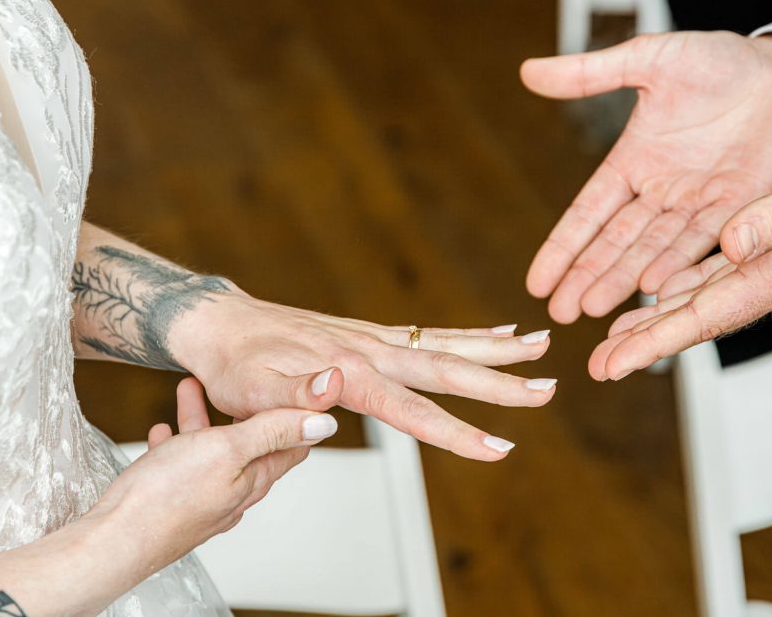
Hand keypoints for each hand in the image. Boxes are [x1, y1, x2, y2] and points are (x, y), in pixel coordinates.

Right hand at [96, 377, 337, 569]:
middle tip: (234, 380)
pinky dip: (176, 445)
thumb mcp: (228, 449)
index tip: (291, 385)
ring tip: (188, 390)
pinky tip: (161, 433)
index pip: (291, 444)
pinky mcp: (174, 505)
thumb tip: (325, 423)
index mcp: (254, 478)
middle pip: (248, 442)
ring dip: (202, 419)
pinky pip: (181, 468)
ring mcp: (203, 500)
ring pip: (210, 451)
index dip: (295, 413)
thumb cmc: (167, 496)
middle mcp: (233, 493)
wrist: (113, 540)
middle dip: (241, 408)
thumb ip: (274, 432)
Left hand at [169, 296, 554, 460]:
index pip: (413, 409)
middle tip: (548, 389)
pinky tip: (492, 333)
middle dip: (501, 382)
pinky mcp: (372, 335)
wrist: (222, 325)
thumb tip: (338, 384)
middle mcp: (370, 349)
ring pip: (447, 343)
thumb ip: (296, 392)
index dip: (458, 432)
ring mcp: (375, 338)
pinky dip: (466, 334)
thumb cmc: (235, 363)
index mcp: (349, 370)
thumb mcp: (251, 388)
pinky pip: (429, 334)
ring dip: (496, 348)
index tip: (500, 447)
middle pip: (447, 366)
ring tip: (541, 344)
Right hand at [522, 32, 771, 322]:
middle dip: (585, 277)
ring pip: (652, 250)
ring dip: (622, 280)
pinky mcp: (739, 208)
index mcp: (634, 162)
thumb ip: (590, 73)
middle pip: (614, 243)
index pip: (588, 213)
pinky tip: (653, 289)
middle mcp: (661, 192)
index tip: (536, 281)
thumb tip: (528, 71)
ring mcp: (698, 205)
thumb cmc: (721, 62)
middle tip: (558, 312)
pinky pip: (703, 241)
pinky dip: (678, 265)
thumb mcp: (649, 59)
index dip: (562, 247)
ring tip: (593, 308)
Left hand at [589, 138, 771, 378]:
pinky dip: (685, 286)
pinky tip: (664, 289)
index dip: (653, 341)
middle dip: (644, 343)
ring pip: (700, 300)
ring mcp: (770, 268)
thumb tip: (729, 244)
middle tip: (600, 365)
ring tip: (616, 335)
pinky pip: (717, 276)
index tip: (613, 365)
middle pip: (692, 319)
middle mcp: (767, 278)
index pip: (701, 317)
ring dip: (658, 320)